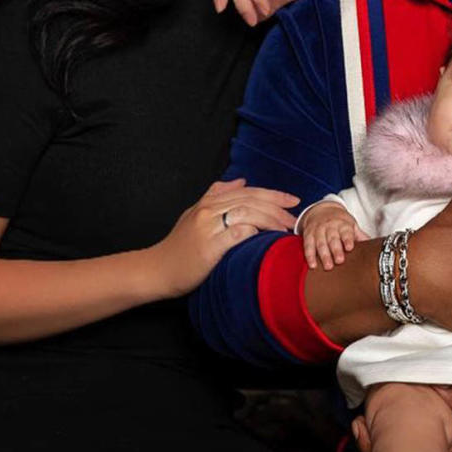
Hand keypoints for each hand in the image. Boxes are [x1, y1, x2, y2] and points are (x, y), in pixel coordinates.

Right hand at [150, 179, 297, 297]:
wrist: (156, 270)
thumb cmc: (179, 247)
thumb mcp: (194, 214)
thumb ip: (216, 195)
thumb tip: (241, 180)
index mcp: (209, 202)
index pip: (248, 192)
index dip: (273, 194)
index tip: (292, 200)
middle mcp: (208, 210)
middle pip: (251, 200)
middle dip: (278, 207)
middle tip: (294, 218)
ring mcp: (208, 227)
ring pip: (248, 213)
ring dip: (272, 219)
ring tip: (286, 229)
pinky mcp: (209, 246)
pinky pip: (238, 233)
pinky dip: (256, 231)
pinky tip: (268, 236)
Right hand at [301, 202, 364, 269]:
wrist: (322, 210)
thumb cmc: (340, 221)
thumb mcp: (351, 225)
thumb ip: (360, 236)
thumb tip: (375, 246)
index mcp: (343, 224)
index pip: (346, 232)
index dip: (348, 239)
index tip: (350, 247)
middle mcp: (330, 226)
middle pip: (333, 239)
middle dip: (336, 250)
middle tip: (339, 261)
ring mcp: (318, 230)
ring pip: (320, 243)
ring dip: (324, 255)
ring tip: (328, 267)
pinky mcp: (308, 234)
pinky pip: (308, 245)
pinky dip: (309, 255)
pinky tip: (313, 265)